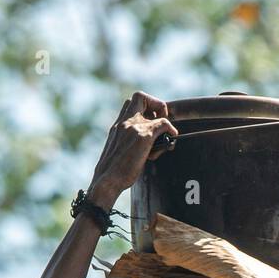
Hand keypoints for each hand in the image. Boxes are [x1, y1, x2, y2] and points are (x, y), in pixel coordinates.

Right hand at [88, 90, 176, 205]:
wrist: (106, 181)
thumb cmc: (112, 173)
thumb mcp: (117, 153)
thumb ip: (126, 144)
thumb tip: (142, 150)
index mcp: (116, 126)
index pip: (129, 103)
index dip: (143, 107)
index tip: (149, 120)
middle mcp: (123, 122)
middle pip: (140, 96)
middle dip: (155, 105)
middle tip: (160, 122)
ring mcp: (133, 127)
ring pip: (155, 112)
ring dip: (164, 122)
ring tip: (165, 140)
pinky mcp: (144, 137)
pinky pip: (164, 124)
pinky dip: (171, 129)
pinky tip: (172, 140)